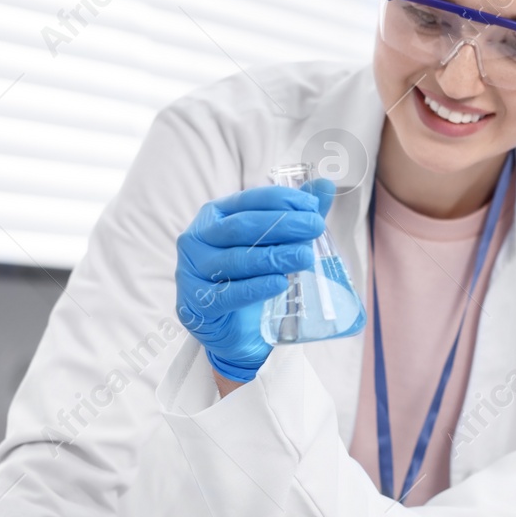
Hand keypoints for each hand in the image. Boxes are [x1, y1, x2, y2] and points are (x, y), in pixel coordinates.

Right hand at [175, 181, 333, 381]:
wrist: (233, 331)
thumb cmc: (251, 278)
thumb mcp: (273, 245)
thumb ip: (295, 216)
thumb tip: (324, 185)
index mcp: (214, 216)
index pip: (247, 200)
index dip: (280, 200)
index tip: (311, 206)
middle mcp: (197, 239)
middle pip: (241, 228)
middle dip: (282, 225)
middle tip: (315, 227)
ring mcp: (191, 271)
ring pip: (236, 260)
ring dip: (274, 257)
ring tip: (305, 256)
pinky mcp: (195, 303)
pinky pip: (227, 294)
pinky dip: (256, 288)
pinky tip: (280, 283)